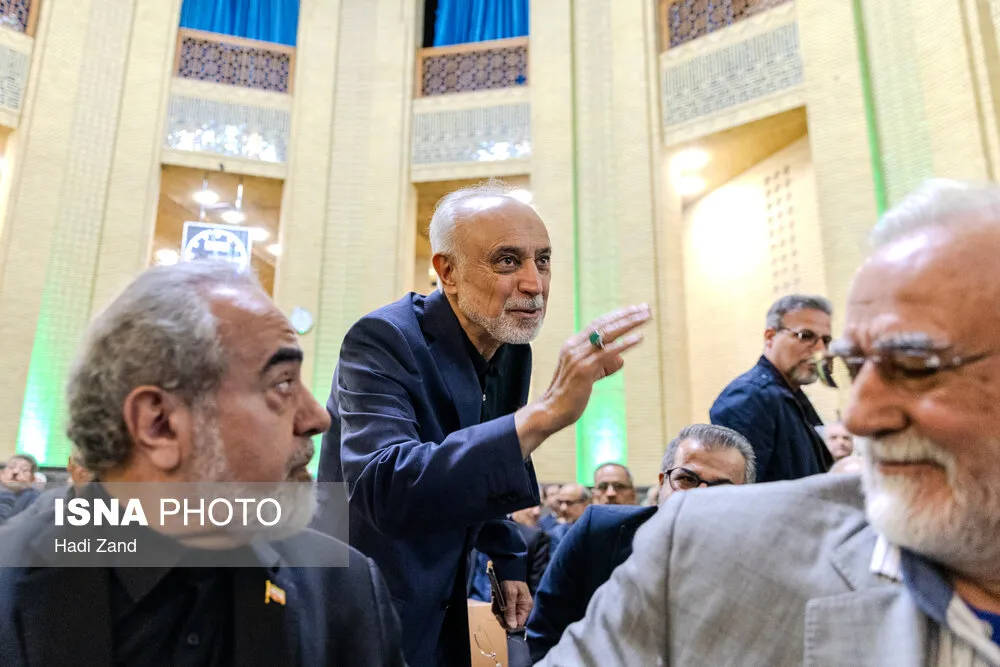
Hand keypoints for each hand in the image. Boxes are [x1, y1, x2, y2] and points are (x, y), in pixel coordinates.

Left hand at [492, 580, 531, 629]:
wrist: (507, 567)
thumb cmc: (511, 580)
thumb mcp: (510, 595)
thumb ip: (510, 611)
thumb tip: (512, 627)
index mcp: (525, 607)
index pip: (519, 624)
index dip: (509, 624)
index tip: (500, 617)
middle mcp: (520, 608)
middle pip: (510, 621)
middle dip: (501, 615)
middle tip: (496, 607)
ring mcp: (513, 605)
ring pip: (503, 616)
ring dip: (497, 609)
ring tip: (495, 599)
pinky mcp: (507, 602)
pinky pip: (500, 609)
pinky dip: (496, 605)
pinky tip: (495, 598)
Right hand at [515, 304, 651, 456]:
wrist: (551, 411)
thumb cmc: (570, 396)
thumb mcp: (588, 375)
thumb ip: (603, 365)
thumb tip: (621, 360)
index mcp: (573, 345)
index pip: (598, 324)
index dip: (617, 315)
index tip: (635, 309)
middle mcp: (574, 347)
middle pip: (604, 324)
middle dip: (627, 315)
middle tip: (645, 308)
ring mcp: (578, 357)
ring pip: (607, 334)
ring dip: (629, 323)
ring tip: (646, 317)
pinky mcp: (584, 369)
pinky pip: (607, 352)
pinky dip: (624, 343)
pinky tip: (639, 337)